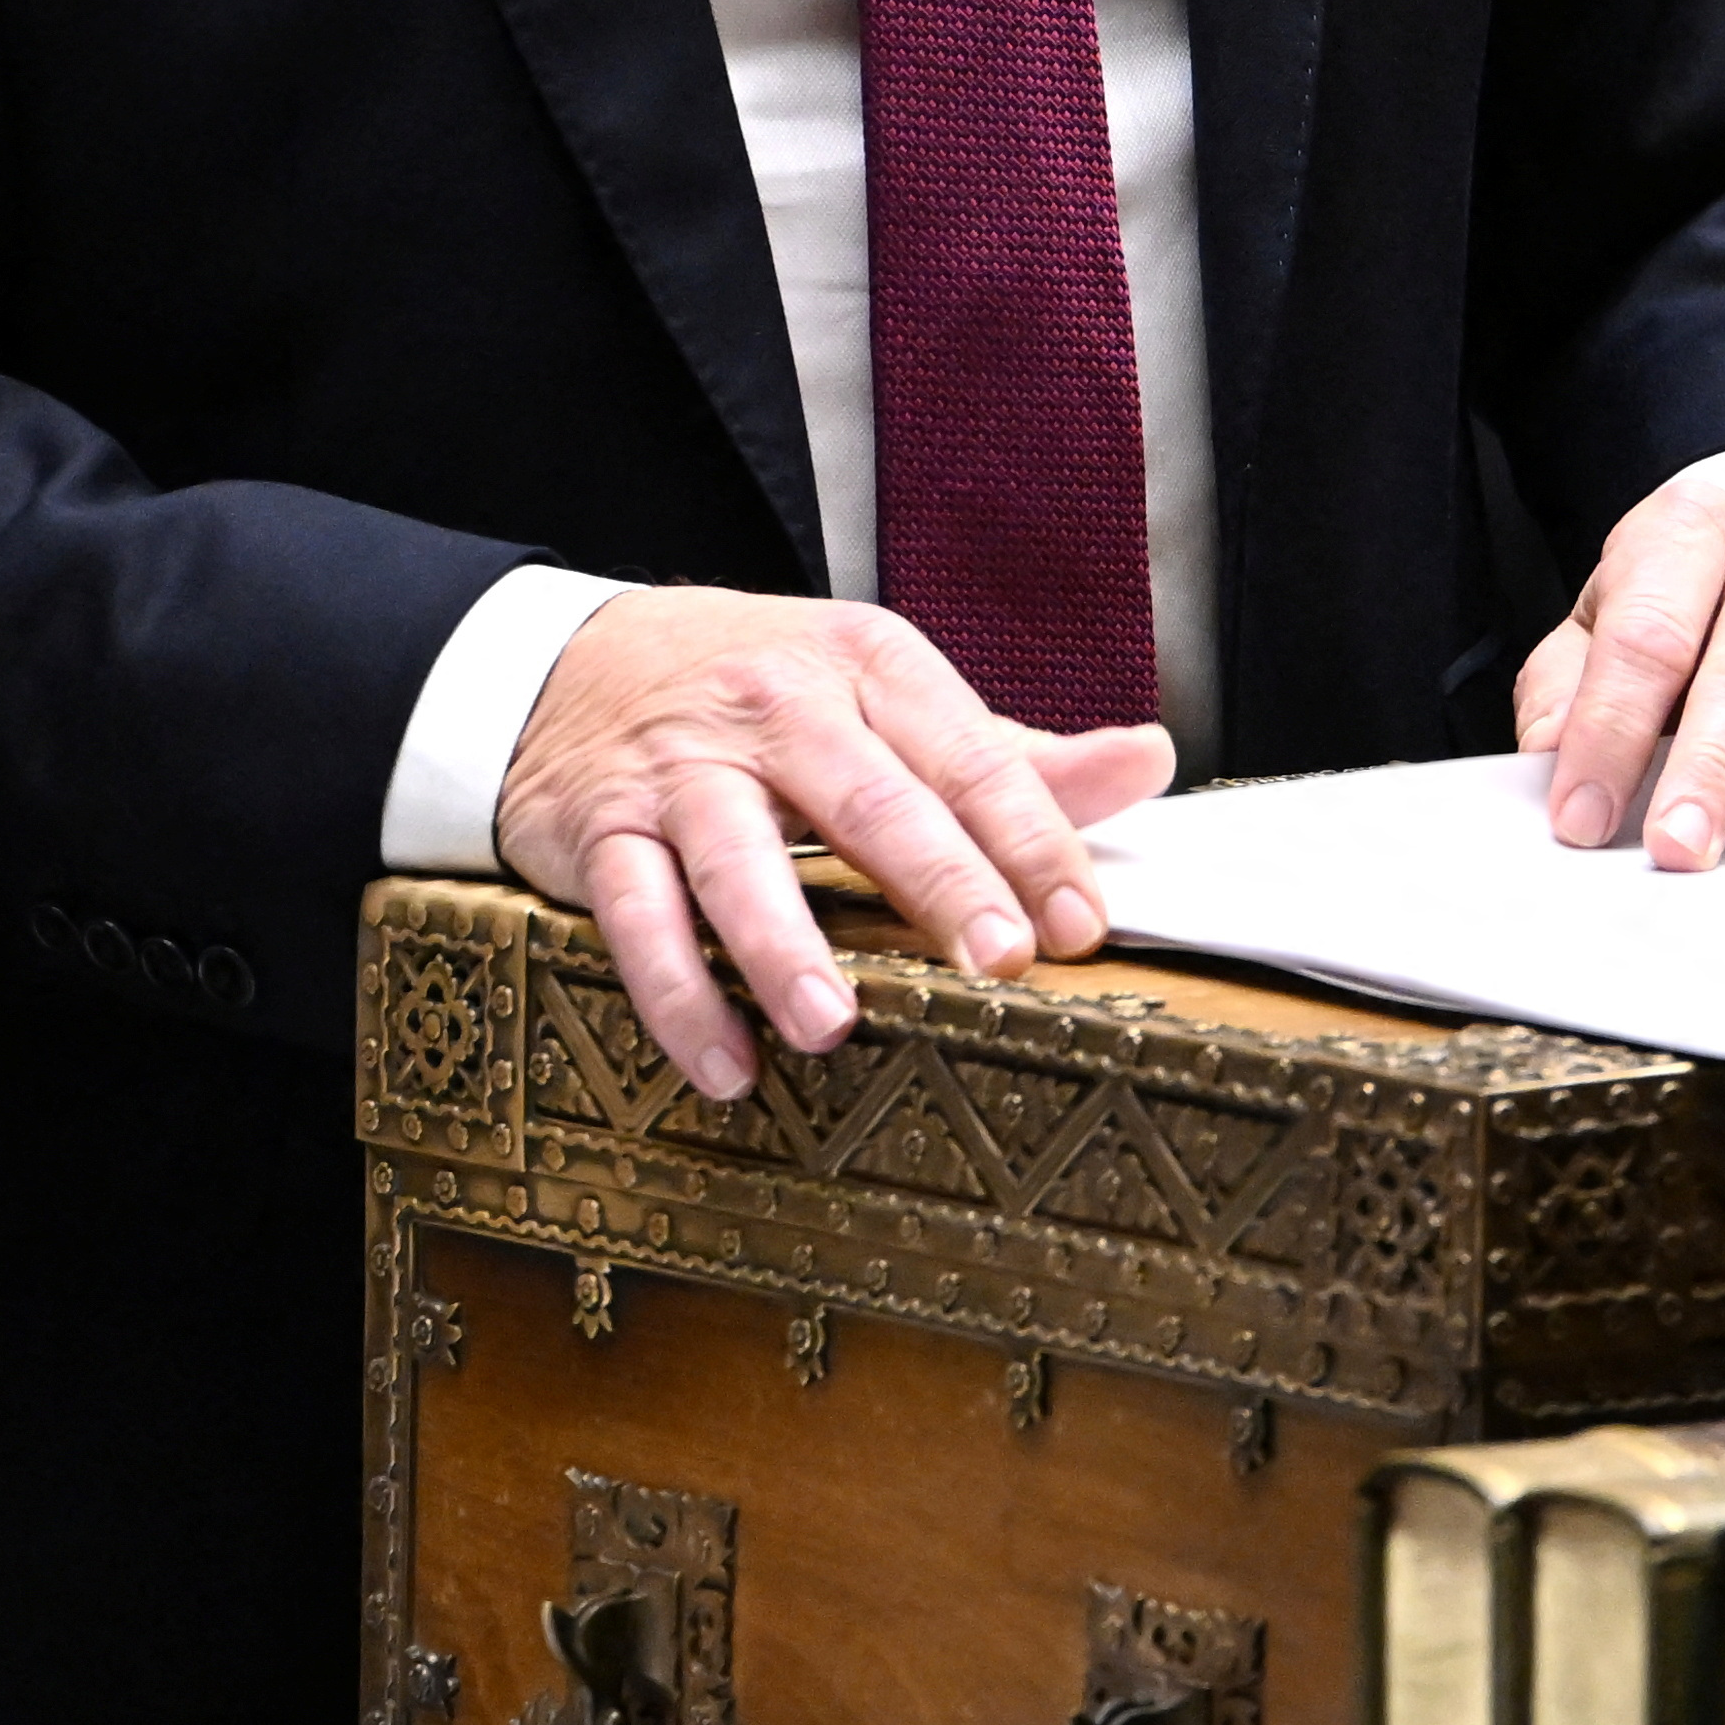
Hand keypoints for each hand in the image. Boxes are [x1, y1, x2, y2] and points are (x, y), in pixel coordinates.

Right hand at [489, 587, 1173, 1103]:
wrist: (576, 662)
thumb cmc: (764, 694)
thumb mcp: (884, 697)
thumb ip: (1010, 754)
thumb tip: (1149, 761)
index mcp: (868, 664)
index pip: (968, 755)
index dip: (1029, 840)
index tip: (1078, 926)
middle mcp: (777, 706)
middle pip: (869, 799)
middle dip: (938, 882)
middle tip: (998, 963)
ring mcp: (684, 767)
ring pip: (735, 856)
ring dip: (782, 945)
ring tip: (829, 1027)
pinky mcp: (602, 827)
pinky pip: (636, 914)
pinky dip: (676, 992)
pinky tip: (723, 1062)